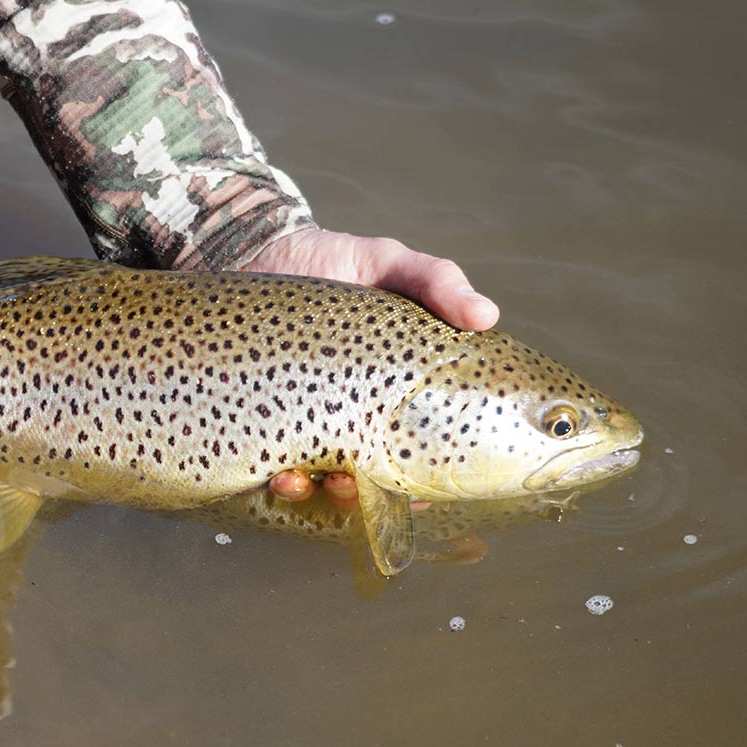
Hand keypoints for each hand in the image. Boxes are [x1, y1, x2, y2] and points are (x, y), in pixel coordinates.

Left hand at [243, 227, 498, 504]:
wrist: (259, 249)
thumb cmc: (335, 262)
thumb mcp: (389, 264)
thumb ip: (437, 283)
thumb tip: (487, 316)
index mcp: (391, 393)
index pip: (418, 451)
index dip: (425, 482)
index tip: (422, 493)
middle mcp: (350, 417)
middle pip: (367, 480)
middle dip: (366, 496)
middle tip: (353, 485)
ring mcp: (303, 422)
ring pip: (318, 485)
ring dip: (319, 495)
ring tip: (308, 482)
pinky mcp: (260, 419)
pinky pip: (271, 468)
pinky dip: (281, 483)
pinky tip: (279, 476)